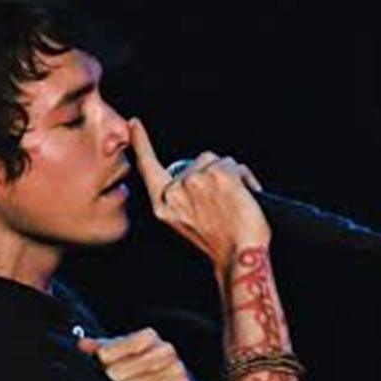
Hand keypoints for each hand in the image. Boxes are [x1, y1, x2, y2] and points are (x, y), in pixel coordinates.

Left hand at [76, 327, 200, 380]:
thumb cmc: (140, 374)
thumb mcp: (120, 359)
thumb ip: (100, 350)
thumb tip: (80, 344)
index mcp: (149, 337)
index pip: (123, 343)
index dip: (110, 356)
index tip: (103, 363)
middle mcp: (166, 349)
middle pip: (127, 368)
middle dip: (118, 379)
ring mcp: (178, 369)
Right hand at [128, 117, 270, 273]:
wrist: (241, 256)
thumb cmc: (221, 244)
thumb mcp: (188, 223)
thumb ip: (183, 197)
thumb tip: (199, 175)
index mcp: (163, 206)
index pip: (148, 168)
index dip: (141, 143)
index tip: (134, 125)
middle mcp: (176, 191)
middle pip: (197, 162)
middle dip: (214, 176)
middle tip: (224, 205)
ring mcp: (196, 180)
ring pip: (217, 161)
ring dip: (231, 177)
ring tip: (235, 204)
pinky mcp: (219, 174)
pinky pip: (235, 165)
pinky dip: (246, 179)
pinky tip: (246, 198)